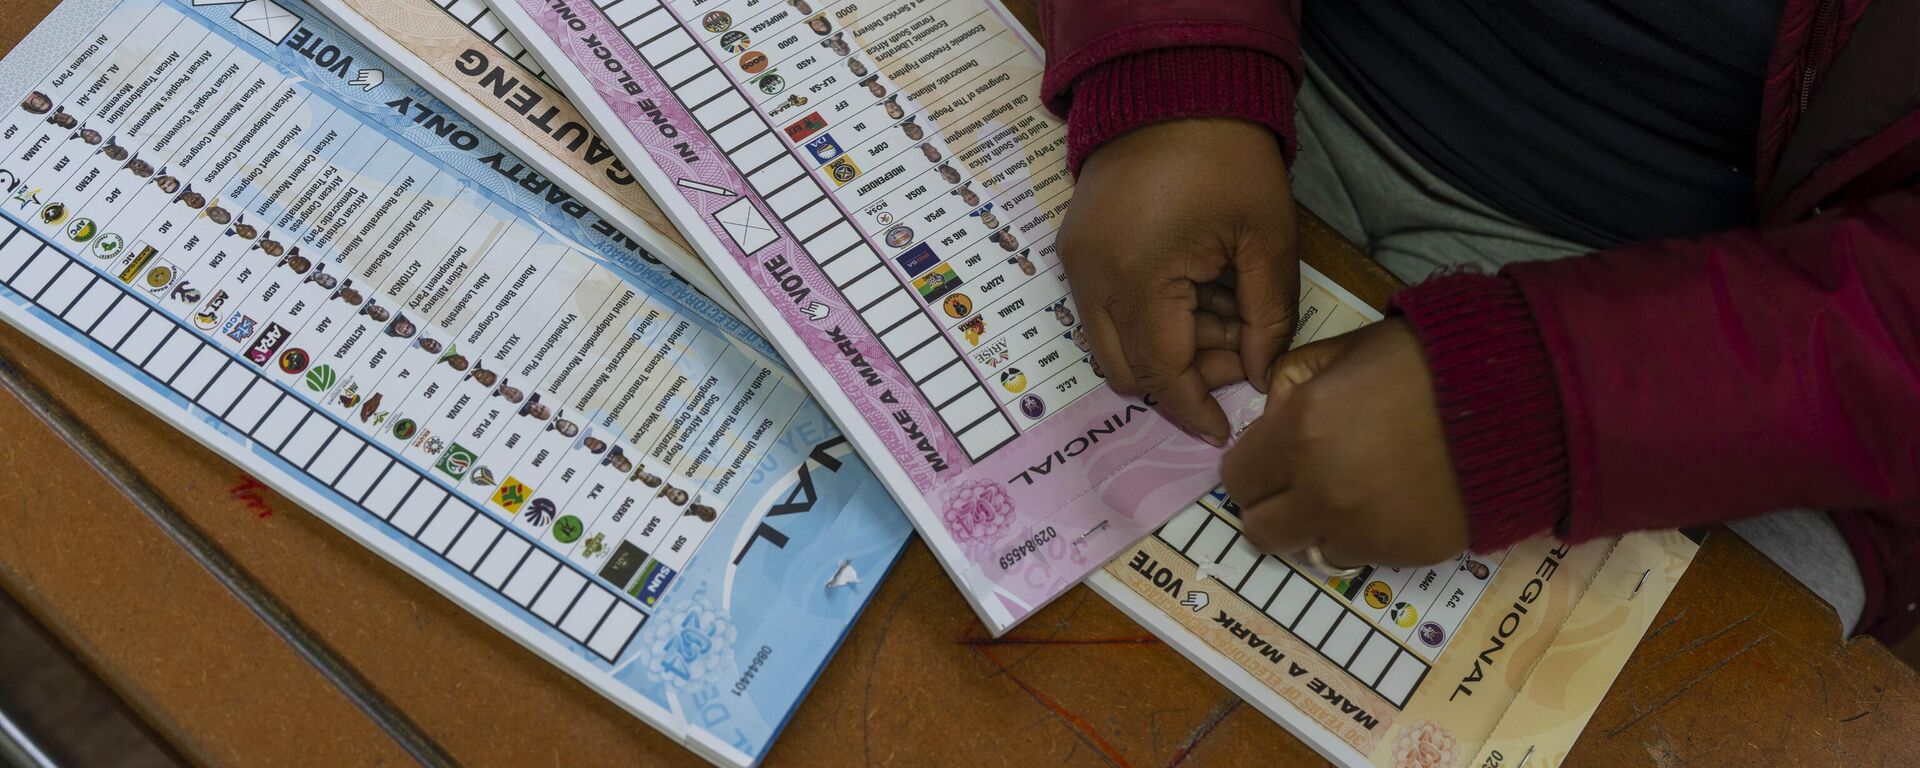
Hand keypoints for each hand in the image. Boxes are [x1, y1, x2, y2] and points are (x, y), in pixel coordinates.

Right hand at [1059, 119, 1296, 444]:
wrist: (1174, 87)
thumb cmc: (1227, 158)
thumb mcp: (1267, 239)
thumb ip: (1269, 317)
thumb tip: (1263, 376)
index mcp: (1138, 279)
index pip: (1162, 373)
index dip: (1194, 407)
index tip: (1224, 429)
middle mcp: (1091, 279)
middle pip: (1127, 370)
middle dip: (1182, 378)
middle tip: (1238, 355)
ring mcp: (1076, 263)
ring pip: (1110, 344)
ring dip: (1164, 348)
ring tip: (1223, 311)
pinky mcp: (1075, 247)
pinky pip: (1102, 309)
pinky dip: (1146, 318)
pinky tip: (1195, 290)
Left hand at [1221, 319, 1470, 566]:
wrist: (1519, 398)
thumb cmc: (1428, 360)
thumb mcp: (1345, 349)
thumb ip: (1291, 382)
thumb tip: (1269, 421)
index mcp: (1299, 432)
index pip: (1236, 478)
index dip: (1250, 467)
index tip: (1268, 458)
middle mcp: (1321, 492)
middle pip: (1259, 530)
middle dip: (1270, 505)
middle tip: (1297, 484)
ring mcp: (1363, 531)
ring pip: (1308, 549)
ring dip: (1317, 526)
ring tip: (1352, 492)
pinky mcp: (1404, 554)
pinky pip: (1360, 558)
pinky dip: (1363, 537)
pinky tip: (1390, 501)